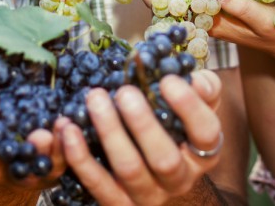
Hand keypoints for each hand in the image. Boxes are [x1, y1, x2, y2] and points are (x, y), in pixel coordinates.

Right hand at [0, 89, 64, 189]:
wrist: (2, 173)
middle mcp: (6, 168)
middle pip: (12, 155)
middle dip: (24, 139)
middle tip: (32, 123)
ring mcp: (31, 171)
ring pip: (43, 164)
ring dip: (53, 146)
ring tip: (60, 125)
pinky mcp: (54, 170)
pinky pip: (65, 161)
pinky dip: (71, 144)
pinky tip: (75, 124)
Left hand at [59, 70, 223, 204]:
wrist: (153, 169)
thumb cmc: (174, 124)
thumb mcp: (194, 105)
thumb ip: (203, 89)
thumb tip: (196, 80)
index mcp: (203, 152)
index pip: (205, 133)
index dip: (189, 108)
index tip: (167, 80)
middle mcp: (180, 178)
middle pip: (164, 158)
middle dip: (143, 124)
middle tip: (125, 92)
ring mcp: (149, 195)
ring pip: (129, 169)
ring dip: (109, 132)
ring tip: (95, 99)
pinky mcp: (119, 204)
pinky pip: (98, 185)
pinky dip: (80, 156)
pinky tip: (68, 128)